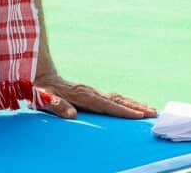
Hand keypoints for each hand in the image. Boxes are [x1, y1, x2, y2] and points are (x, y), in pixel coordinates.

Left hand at [34, 72, 156, 119]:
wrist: (37, 74)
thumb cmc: (39, 90)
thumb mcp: (43, 98)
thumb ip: (56, 106)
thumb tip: (72, 115)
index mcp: (81, 95)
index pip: (106, 105)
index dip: (123, 111)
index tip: (139, 116)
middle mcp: (89, 91)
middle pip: (117, 100)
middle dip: (135, 107)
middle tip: (153, 113)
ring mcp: (90, 91)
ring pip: (116, 97)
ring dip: (133, 104)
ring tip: (150, 109)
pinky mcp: (89, 92)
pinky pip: (111, 98)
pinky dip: (124, 102)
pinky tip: (131, 106)